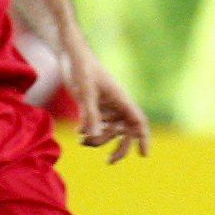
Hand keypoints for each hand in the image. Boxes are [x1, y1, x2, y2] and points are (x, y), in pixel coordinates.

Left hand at [66, 46, 151, 162]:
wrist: (70, 53)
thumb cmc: (81, 68)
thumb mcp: (85, 92)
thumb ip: (90, 114)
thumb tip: (93, 136)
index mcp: (121, 99)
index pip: (138, 122)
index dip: (143, 139)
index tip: (143, 155)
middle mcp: (116, 104)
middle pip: (126, 131)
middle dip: (119, 147)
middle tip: (108, 161)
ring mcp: (106, 104)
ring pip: (109, 129)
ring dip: (99, 139)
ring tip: (82, 142)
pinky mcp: (94, 103)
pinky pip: (97, 123)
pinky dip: (90, 131)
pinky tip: (79, 133)